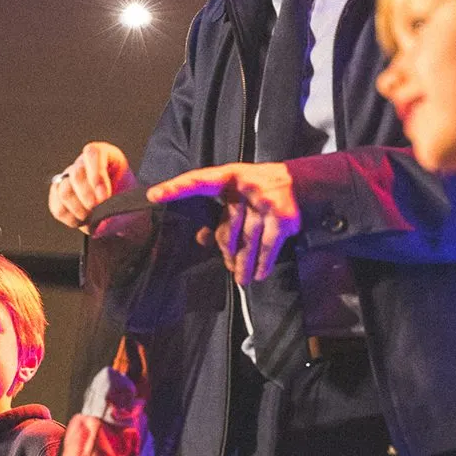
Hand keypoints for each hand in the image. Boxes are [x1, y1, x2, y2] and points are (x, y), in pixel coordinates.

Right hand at [49, 143, 136, 229]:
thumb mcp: (133, 198)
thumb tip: (103, 209)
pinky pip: (57, 206)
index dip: (96, 173)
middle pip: (75, 173)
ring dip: (77, 208)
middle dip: (86, 195)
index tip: (104, 195)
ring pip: (63, 190)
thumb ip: (122, 201)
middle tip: (96, 208)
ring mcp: (70, 178)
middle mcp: (85, 164)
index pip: (93, 153)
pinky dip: (69, 217)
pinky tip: (82, 220)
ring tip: (91, 216)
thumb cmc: (129, 203)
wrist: (124, 215)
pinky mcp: (60, 195)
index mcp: (105, 156)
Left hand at [147, 162, 300, 285]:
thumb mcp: (237, 193)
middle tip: (229, 266)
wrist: (301, 180)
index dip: (176, 188)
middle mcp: (245, 186)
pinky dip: (262, 263)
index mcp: (228, 176)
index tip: (154, 195)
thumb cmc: (259, 189)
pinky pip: (267, 247)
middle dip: (227, 250)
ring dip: (244, 263)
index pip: (198, 181)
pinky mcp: (282, 218)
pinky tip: (258, 274)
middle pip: (227, 226)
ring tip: (241, 279)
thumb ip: (220, 214)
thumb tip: (201, 238)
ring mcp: (264, 202)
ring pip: (247, 240)